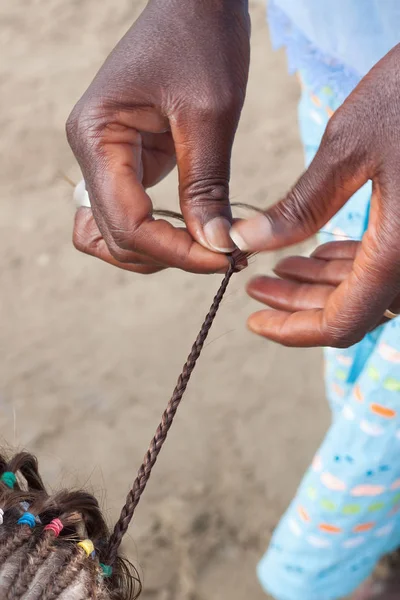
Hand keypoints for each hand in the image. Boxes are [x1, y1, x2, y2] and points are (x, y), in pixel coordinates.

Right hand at [67, 0, 249, 274]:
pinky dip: (155, 232)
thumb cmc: (201, 41)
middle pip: (116, 237)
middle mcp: (92, 152)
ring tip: (205, 248)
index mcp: (97, 136)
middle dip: (168, 256)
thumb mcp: (210, 115)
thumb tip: (216, 247)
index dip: (174, 252)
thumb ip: (207, 186)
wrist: (197, 2)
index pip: (127, 222)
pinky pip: (131, 213)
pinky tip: (190, 230)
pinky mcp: (127, 160)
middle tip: (222, 256)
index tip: (224, 260)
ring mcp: (106, 158)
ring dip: (154, 252)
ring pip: (115, 233)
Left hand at [230, 44, 399, 345]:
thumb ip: (300, 206)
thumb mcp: (350, 147)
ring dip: (319, 284)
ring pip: (366, 288)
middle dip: (297, 304)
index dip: (291, 331)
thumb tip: (245, 240)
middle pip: (351, 309)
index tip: (253, 320)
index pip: (341, 323)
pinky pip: (384, 262)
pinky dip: (347, 263)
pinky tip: (314, 252)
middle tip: (255, 287)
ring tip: (275, 269)